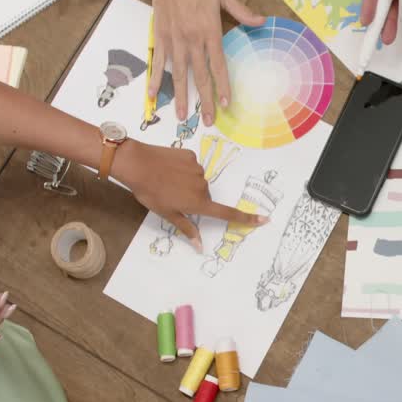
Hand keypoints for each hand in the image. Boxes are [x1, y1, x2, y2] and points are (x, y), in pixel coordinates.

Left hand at [115, 140, 268, 250]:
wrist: (137, 163)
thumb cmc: (150, 192)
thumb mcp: (166, 213)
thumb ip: (186, 228)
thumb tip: (200, 246)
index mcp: (198, 203)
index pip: (227, 213)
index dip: (246, 218)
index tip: (264, 219)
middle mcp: (202, 186)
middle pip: (205, 195)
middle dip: (193, 197)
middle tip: (172, 195)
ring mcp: (197, 169)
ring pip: (197, 180)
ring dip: (186, 182)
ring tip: (166, 180)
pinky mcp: (190, 155)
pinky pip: (191, 165)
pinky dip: (182, 168)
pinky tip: (168, 168)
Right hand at [138, 0, 263, 125]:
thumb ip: (241, 11)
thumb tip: (261, 21)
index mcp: (210, 31)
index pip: (218, 66)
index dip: (223, 87)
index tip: (227, 104)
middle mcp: (192, 40)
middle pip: (200, 77)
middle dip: (205, 101)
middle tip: (209, 121)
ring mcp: (174, 40)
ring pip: (179, 75)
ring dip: (181, 97)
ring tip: (183, 116)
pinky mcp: (160, 35)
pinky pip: (159, 61)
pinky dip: (155, 78)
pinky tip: (153, 95)